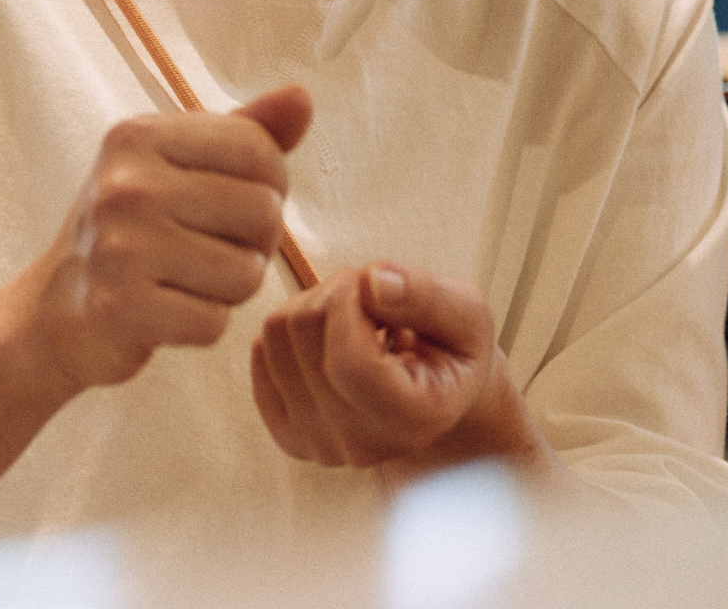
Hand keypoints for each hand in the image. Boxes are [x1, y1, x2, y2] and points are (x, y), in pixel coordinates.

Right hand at [27, 85, 310, 390]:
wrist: (55, 311)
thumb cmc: (133, 230)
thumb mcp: (179, 165)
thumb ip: (247, 131)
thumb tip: (302, 97)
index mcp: (138, 136)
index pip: (257, 149)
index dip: (269, 184)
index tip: (237, 203)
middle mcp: (125, 184)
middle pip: (262, 212)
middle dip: (254, 242)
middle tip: (210, 249)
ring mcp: (119, 246)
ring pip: (246, 274)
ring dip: (230, 289)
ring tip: (189, 280)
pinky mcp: (120, 307)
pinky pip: (215, 323)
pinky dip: (203, 326)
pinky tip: (169, 312)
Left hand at [250, 259, 530, 470]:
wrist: (436, 394)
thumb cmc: (453, 349)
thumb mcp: (467, 313)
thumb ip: (426, 296)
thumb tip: (373, 283)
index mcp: (415, 420)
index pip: (350, 360)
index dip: (352, 303)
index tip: (380, 288)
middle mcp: (362, 445)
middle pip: (305, 335)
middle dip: (336, 293)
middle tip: (375, 299)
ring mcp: (319, 445)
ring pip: (276, 334)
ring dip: (312, 304)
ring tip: (357, 318)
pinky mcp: (289, 434)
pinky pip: (260, 352)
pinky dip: (289, 327)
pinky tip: (331, 337)